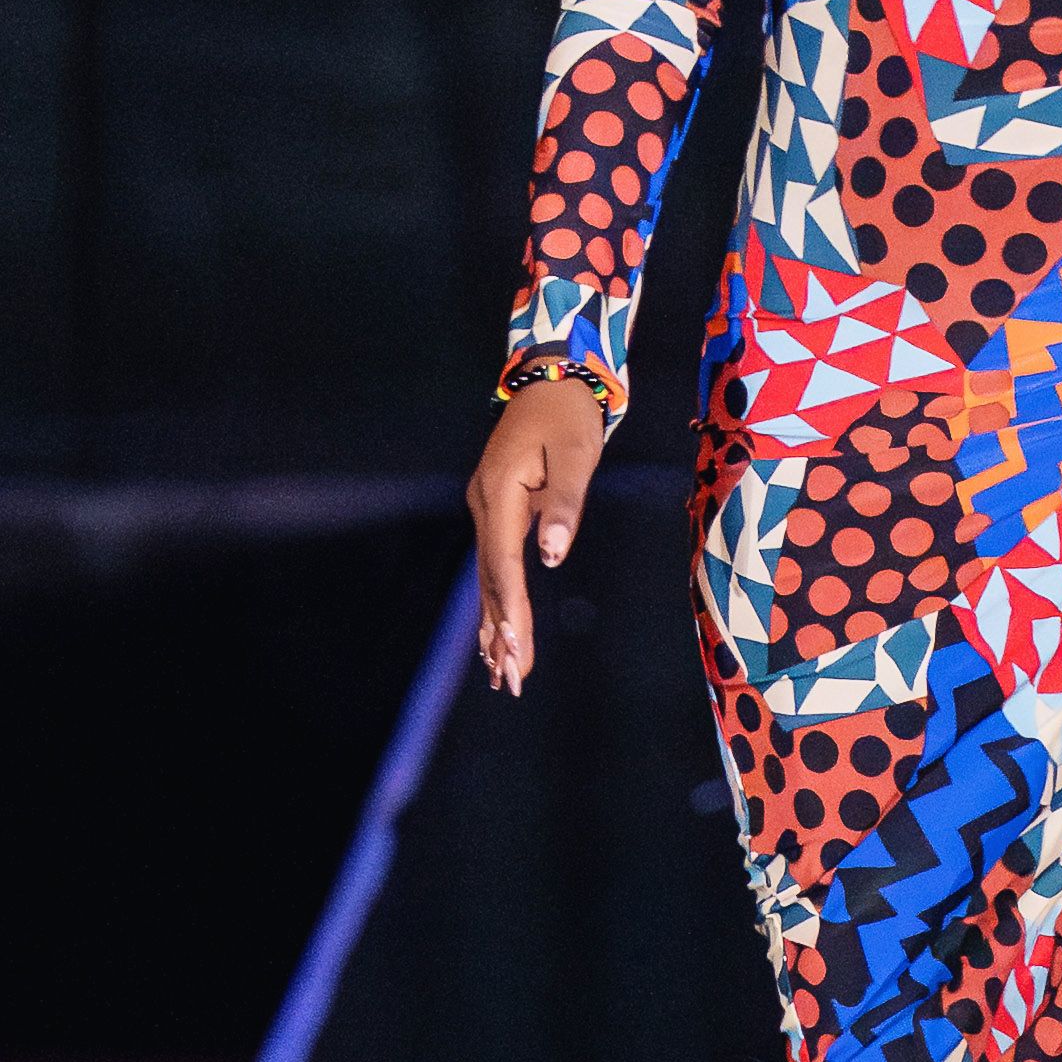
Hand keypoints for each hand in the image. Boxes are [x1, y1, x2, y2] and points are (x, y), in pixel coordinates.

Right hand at [466, 384, 610, 694]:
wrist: (551, 380)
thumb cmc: (568, 417)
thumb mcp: (576, 454)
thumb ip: (565, 504)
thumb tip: (552, 555)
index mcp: (500, 494)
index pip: (504, 563)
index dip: (509, 607)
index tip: (513, 647)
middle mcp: (485, 507)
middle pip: (492, 579)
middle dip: (501, 631)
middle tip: (510, 680)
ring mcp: (487, 510)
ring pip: (490, 578)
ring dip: (495, 625)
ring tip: (501, 673)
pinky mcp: (497, 512)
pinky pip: (495, 566)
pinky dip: (496, 602)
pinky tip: (496, 633)